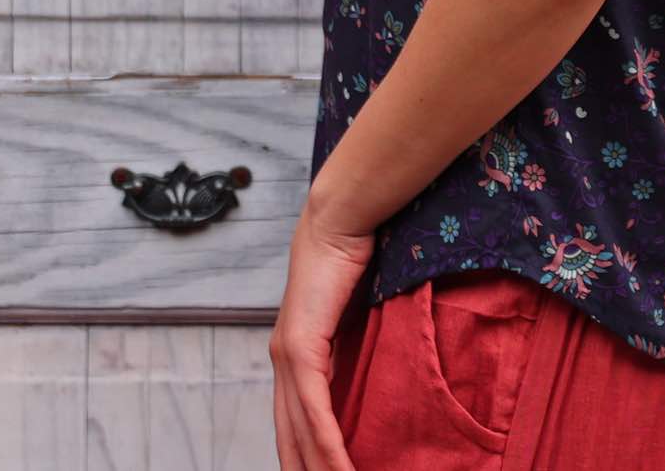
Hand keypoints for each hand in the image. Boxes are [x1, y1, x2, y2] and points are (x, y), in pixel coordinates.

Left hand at [270, 198, 374, 469]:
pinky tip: (341, 469)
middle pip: (291, 440)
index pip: (296, 425)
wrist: (340, 219)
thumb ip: (359, 352)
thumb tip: (380, 378)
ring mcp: (288, 355)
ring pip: (301, 432)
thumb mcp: (357, 319)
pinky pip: (313, 409)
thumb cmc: (355, 260)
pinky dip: (327, 444)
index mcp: (295, 357)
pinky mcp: (300, 347)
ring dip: (322, 469)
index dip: (307, 461)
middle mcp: (283, 361)